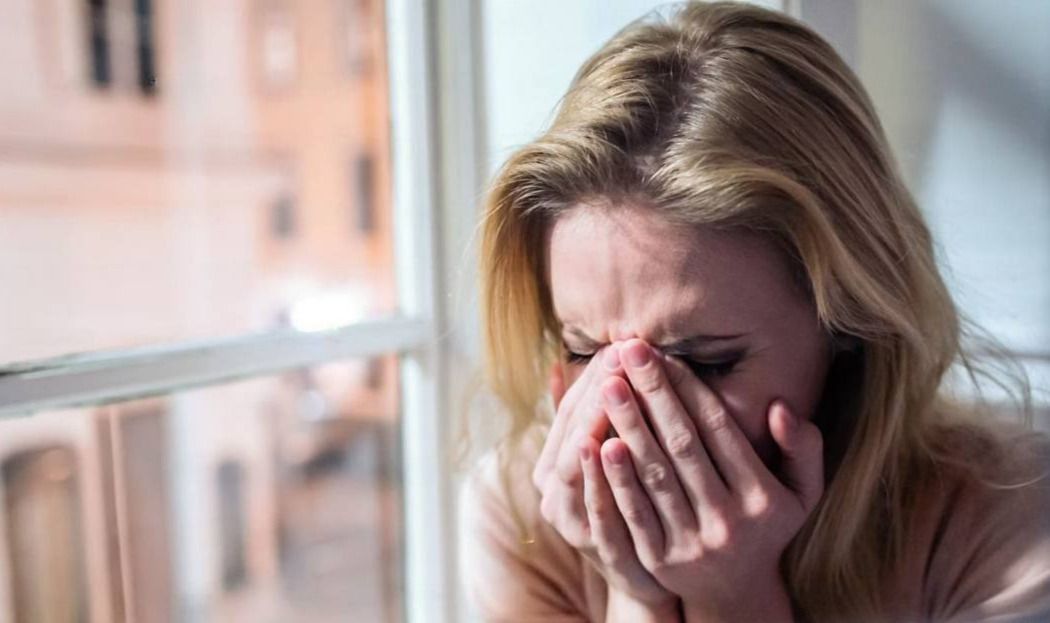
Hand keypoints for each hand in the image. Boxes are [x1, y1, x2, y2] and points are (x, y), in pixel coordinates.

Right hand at [532, 345, 674, 606]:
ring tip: (612, 384)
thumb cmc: (632, 502)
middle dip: (598, 390)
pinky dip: (600, 476)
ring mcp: (574, 523)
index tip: (617, 344)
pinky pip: (595, 507)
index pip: (570, 410)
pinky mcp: (599, 551)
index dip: (591, 377)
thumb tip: (558, 364)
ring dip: (595, 421)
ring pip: (578, 465)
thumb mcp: (610, 457)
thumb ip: (588, 416)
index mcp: (554, 466)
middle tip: (621, 352)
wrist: (650, 577)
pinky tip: (610, 443)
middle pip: (573, 432)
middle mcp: (554, 493)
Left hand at [583, 339, 823, 620]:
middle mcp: (729, 521)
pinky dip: (616, 478)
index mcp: (763, 498)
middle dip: (653, 394)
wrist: (735, 593)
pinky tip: (598, 443)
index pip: (719, 429)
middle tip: (627, 350)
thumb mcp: (803, 492)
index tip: (664, 353)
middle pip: (682, 445)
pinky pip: (633, 512)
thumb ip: (803, 448)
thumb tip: (780, 407)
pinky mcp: (659, 561)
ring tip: (609, 383)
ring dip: (629, 425)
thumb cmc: (766, 525)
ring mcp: (692, 543)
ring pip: (655, 475)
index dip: (689, 388)